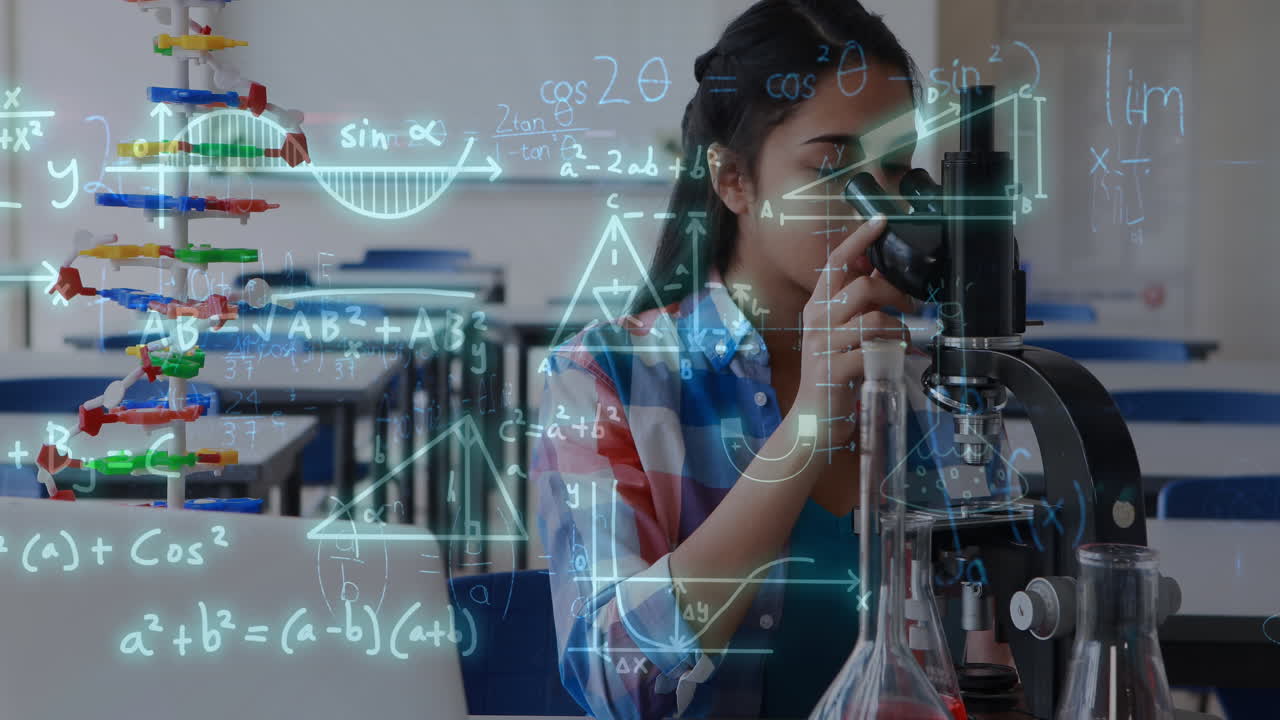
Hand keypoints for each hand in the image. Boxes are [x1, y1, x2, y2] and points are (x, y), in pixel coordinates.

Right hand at [792, 216, 914, 440]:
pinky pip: (874, 350)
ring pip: (873, 319)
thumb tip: (877, 273)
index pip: (835, 262)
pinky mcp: (835, 369)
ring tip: (908, 339)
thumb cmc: (833, 373)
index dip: (858, 239)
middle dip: (895, 294)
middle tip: (910, 309)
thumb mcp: (839, 333)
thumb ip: (854, 306)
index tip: (881, 221)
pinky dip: (896, 353)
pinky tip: (904, 358)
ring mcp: (824, 345)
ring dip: (900, 328)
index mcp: (817, 307)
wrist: (813, 420)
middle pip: (861, 287)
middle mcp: (816, 320)